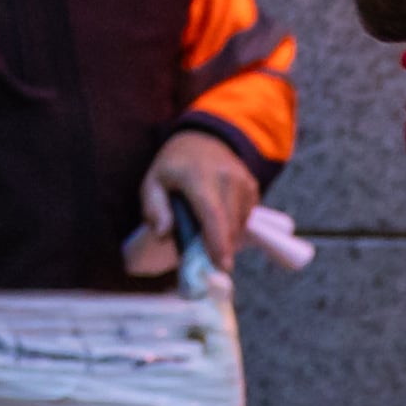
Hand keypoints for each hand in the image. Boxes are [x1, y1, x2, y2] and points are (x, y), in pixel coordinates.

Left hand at [127, 131, 262, 276]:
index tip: (222, 266)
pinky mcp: (252, 186)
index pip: (212, 214)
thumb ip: (154, 208)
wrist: (203, 139)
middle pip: (229, 225)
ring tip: (208, 231)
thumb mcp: (153, 182)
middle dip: (221, 249)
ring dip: (226, 237)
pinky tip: (220, 218)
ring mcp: (243, 180)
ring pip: (239, 224)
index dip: (218, 242)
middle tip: (208, 262)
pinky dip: (234, 225)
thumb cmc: (173, 167)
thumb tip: (163, 234)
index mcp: (197, 176)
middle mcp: (225, 176)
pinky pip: (246, 217)